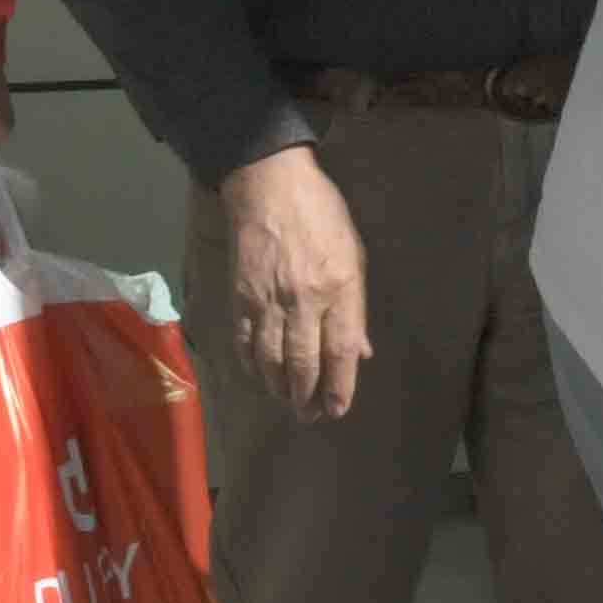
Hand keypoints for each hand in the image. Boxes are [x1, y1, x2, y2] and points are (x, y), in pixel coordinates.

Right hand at [218, 143, 371, 418]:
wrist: (269, 185)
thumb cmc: (322, 215)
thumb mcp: (355, 255)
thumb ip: (356, 308)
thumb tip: (360, 351)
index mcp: (339, 289)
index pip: (340, 351)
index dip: (339, 386)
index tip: (337, 409)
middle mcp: (304, 300)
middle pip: (303, 362)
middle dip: (307, 396)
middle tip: (309, 417)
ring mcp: (269, 299)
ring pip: (271, 358)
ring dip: (278, 387)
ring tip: (287, 403)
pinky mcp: (241, 295)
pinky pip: (246, 340)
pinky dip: (251, 364)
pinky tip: (257, 377)